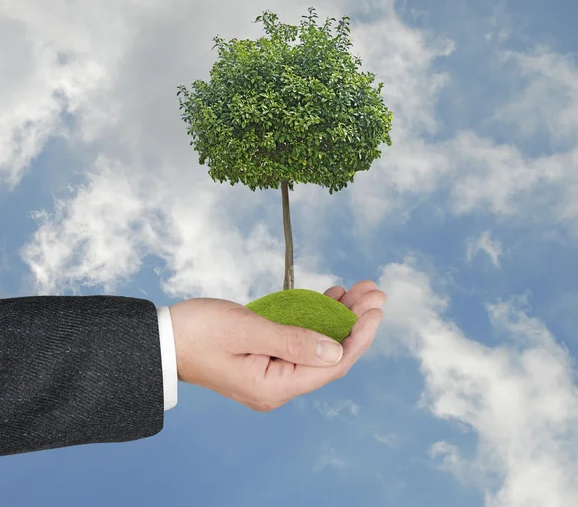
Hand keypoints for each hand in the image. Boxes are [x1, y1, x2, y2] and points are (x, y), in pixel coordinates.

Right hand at [168, 280, 385, 411]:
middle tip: (374, 292)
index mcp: (274, 386)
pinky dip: (316, 318)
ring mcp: (272, 372)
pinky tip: (331, 297)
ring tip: (359, 290)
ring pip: (317, 345)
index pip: (331, 364)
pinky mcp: (265, 358)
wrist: (162, 339)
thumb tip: (338, 350)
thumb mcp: (246, 330)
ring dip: (339, 317)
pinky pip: (300, 340)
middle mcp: (278, 385)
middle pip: (329, 355)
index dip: (358, 336)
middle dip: (354, 322)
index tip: (375, 309)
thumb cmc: (197, 332)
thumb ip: (293, 341)